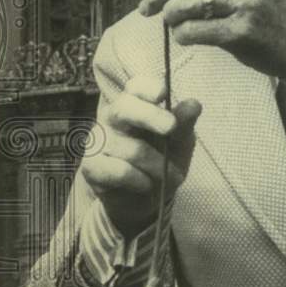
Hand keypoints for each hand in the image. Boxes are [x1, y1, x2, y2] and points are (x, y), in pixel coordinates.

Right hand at [82, 75, 200, 238]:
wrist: (144, 199)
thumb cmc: (162, 161)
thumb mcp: (180, 143)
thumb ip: (184, 125)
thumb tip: (193, 105)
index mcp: (135, 104)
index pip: (136, 87)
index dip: (147, 87)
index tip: (162, 94)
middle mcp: (113, 117)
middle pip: (125, 107)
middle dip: (150, 116)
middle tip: (171, 127)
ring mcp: (99, 141)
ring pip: (132, 149)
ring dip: (158, 166)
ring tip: (171, 176)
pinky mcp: (92, 166)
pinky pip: (119, 171)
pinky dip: (140, 180)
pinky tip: (146, 184)